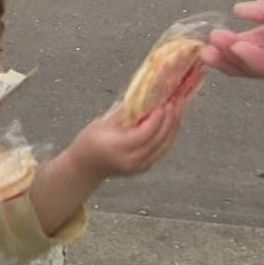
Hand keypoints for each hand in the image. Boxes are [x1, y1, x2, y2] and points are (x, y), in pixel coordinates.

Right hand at [64, 98, 185, 179]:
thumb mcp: (102, 123)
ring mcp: (139, 167)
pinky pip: (161, 150)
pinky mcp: (144, 167)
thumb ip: (124, 112)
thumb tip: (144, 96)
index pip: (145, 133)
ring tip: (178, 108)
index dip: (157, 117)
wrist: (85, 168)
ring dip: (173, 126)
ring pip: (164, 146)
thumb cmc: (89, 141)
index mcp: (117, 147)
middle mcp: (131, 160)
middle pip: (158, 140)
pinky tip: (172, 121)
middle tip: (176, 101)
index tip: (163, 102)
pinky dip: (168, 135)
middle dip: (170, 119)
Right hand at [200, 0, 263, 95]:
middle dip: (231, 54)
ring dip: (241, 60)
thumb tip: (240, 10)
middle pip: (259, 58)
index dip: (236, 39)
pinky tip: (244, 50)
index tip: (213, 35)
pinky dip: (262, 65)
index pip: (260, 39)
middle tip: (207, 50)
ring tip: (217, 49)